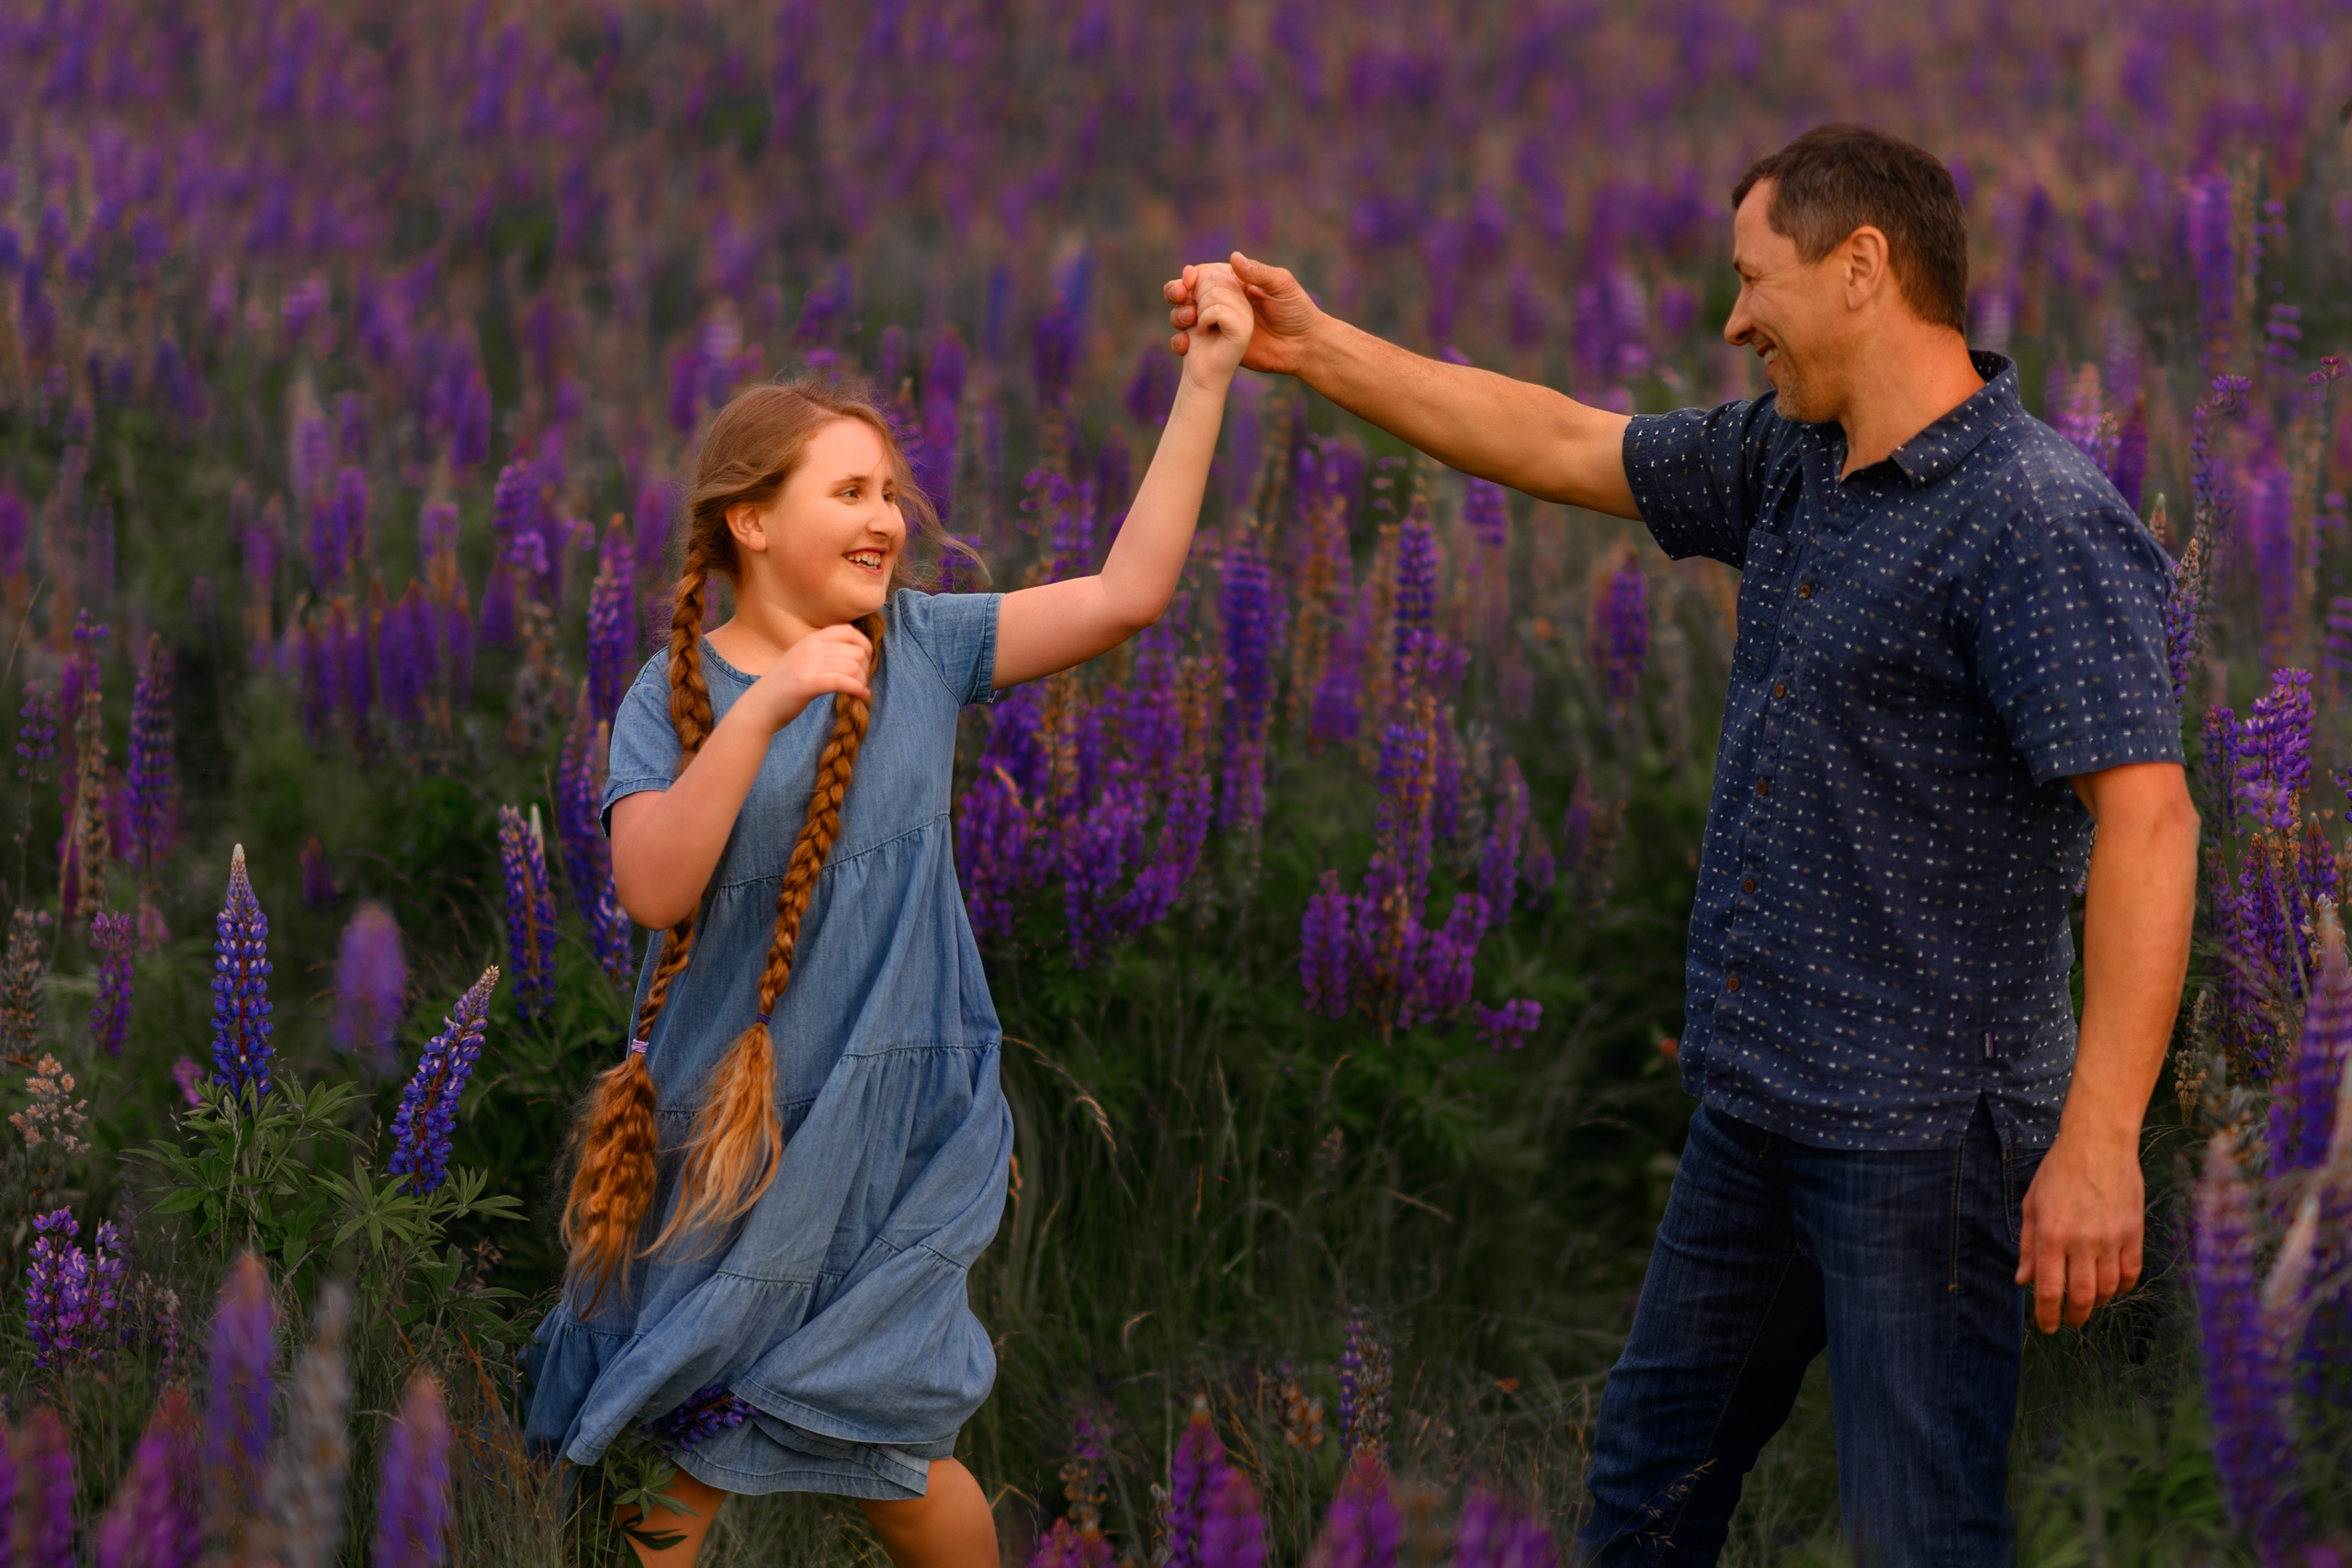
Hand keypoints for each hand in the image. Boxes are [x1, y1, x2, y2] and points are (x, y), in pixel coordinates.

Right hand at [745, 623, 872, 730]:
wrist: (758, 707)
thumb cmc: (785, 688)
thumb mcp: (803, 660)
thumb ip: (824, 653)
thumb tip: (856, 653)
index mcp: (810, 640)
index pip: (848, 631)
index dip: (864, 646)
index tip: (865, 663)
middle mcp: (810, 648)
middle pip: (856, 651)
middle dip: (865, 668)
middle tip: (861, 683)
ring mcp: (807, 664)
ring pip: (853, 666)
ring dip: (862, 681)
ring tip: (860, 692)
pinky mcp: (807, 683)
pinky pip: (843, 681)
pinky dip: (858, 689)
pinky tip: (861, 697)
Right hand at [1164, 251, 1317, 375]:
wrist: (1303, 347)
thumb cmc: (1297, 311)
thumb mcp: (1282, 286)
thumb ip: (1258, 273)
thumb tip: (1233, 257)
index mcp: (1233, 283)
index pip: (1202, 275)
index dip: (1190, 277)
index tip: (1188, 281)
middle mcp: (1221, 303)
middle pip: (1186, 294)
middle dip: (1176, 293)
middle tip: (1180, 297)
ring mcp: (1216, 325)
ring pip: (1183, 316)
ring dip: (1178, 316)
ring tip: (1189, 321)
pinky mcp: (1216, 347)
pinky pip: (1189, 344)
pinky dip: (1180, 343)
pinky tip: (1185, 345)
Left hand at [2015, 1126, 2144, 1331]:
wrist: (2098, 1144)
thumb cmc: (2058, 1172)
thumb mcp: (2032, 1205)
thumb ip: (2028, 1246)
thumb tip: (2022, 1281)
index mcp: (2052, 1235)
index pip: (2050, 1290)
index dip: (2047, 1315)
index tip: (2047, 1327)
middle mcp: (2082, 1242)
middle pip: (2082, 1297)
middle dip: (2074, 1317)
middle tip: (2069, 1322)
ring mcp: (2111, 1239)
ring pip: (2108, 1289)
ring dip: (2098, 1302)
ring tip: (2088, 1300)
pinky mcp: (2134, 1234)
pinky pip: (2131, 1273)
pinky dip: (2122, 1287)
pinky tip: (2112, 1285)